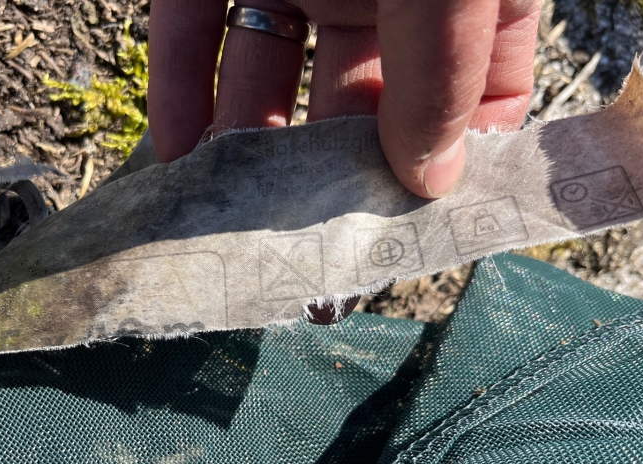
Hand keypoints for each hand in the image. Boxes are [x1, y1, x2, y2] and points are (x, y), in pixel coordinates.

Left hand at [148, 0, 540, 198]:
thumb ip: (442, 74)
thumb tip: (433, 180)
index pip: (468, 95)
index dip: (442, 166)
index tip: (401, 235)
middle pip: (356, 100)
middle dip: (327, 175)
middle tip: (301, 257)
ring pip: (269, 73)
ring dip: (246, 149)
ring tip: (228, 226)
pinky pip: (193, 28)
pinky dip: (180, 93)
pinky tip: (174, 161)